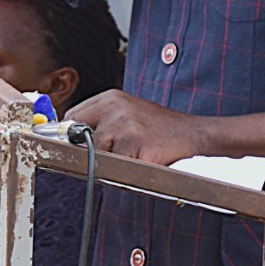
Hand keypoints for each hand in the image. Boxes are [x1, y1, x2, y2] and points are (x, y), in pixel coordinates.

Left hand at [68, 89, 213, 164]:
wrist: (192, 133)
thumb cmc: (159, 129)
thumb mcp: (128, 114)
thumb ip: (102, 122)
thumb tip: (72, 138)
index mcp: (110, 97)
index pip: (73, 115)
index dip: (73, 134)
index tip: (77, 144)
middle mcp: (113, 106)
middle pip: (79, 135)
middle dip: (90, 148)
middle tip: (114, 152)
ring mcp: (122, 122)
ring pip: (96, 152)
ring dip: (110, 160)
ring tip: (133, 153)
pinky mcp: (131, 140)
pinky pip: (114, 163)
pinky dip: (124, 168)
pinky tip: (141, 157)